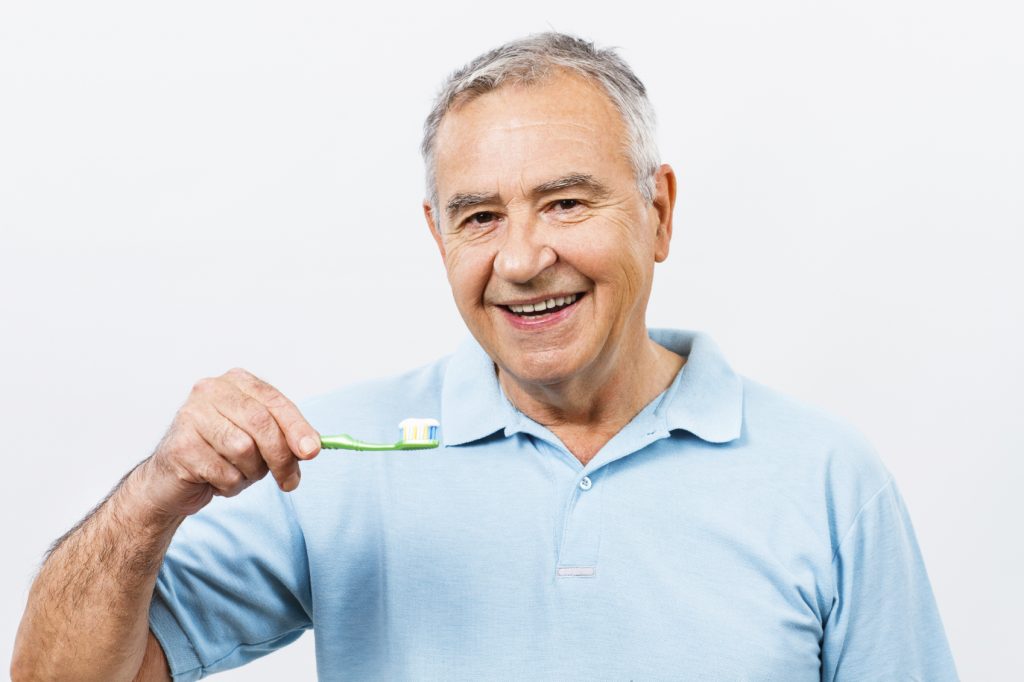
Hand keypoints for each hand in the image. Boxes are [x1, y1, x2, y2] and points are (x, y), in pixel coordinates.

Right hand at [131, 368, 320, 516]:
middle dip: (281, 457)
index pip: (274, 400)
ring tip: (239, 474)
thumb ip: (284, 438)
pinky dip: (230, 485)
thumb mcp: (258, 441)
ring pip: (243, 449)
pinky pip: (223, 473)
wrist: (171, 481)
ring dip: (250, 473)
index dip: (297, 427)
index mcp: (235, 382)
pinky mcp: (179, 446)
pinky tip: (216, 481)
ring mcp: (191, 416)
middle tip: (289, 481)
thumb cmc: (220, 455)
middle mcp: (210, 391)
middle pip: (261, 424)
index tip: (313, 451)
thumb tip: (312, 447)